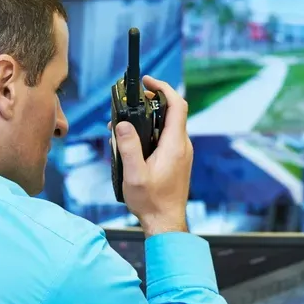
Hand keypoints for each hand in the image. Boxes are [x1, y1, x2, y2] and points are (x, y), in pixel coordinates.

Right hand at [112, 75, 191, 235]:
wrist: (166, 223)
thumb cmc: (152, 202)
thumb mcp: (134, 174)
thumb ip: (128, 147)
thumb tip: (122, 124)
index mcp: (175, 145)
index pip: (177, 105)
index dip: (163, 87)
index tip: (147, 81)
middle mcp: (182, 146)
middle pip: (171, 112)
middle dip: (151, 102)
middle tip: (130, 102)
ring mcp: (181, 153)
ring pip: (167, 126)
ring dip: (148, 120)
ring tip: (124, 127)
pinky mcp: (177, 160)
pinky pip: (165, 138)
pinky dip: (151, 133)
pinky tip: (133, 145)